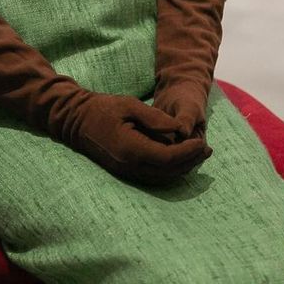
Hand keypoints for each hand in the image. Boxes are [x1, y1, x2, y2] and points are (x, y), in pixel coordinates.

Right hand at [62, 92, 211, 184]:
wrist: (76, 120)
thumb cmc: (102, 108)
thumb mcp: (130, 105)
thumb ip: (155, 118)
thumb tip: (180, 128)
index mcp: (132, 149)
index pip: (168, 158)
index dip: (188, 152)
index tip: (203, 142)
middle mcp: (131, 166)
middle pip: (169, 172)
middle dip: (191, 162)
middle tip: (207, 150)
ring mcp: (127, 172)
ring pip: (163, 178)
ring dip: (183, 168)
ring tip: (199, 155)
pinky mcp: (126, 171)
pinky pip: (154, 176)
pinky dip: (171, 169)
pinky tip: (180, 158)